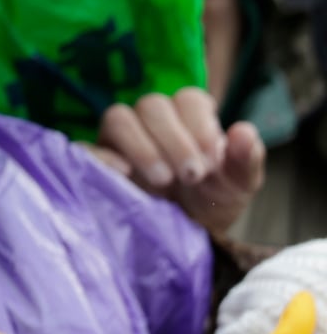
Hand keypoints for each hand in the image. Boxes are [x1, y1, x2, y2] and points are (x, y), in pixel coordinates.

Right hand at [96, 87, 265, 234]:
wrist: (186, 234)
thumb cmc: (212, 201)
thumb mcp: (238, 185)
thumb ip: (246, 159)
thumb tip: (243, 131)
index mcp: (188, 117)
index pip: (188, 99)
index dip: (200, 125)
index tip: (212, 162)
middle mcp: (151, 121)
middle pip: (152, 105)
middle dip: (174, 140)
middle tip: (191, 176)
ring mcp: (120, 139)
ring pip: (118, 118)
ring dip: (141, 146)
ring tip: (163, 180)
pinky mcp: (97, 161)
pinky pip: (88, 147)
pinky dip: (102, 156)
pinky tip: (124, 174)